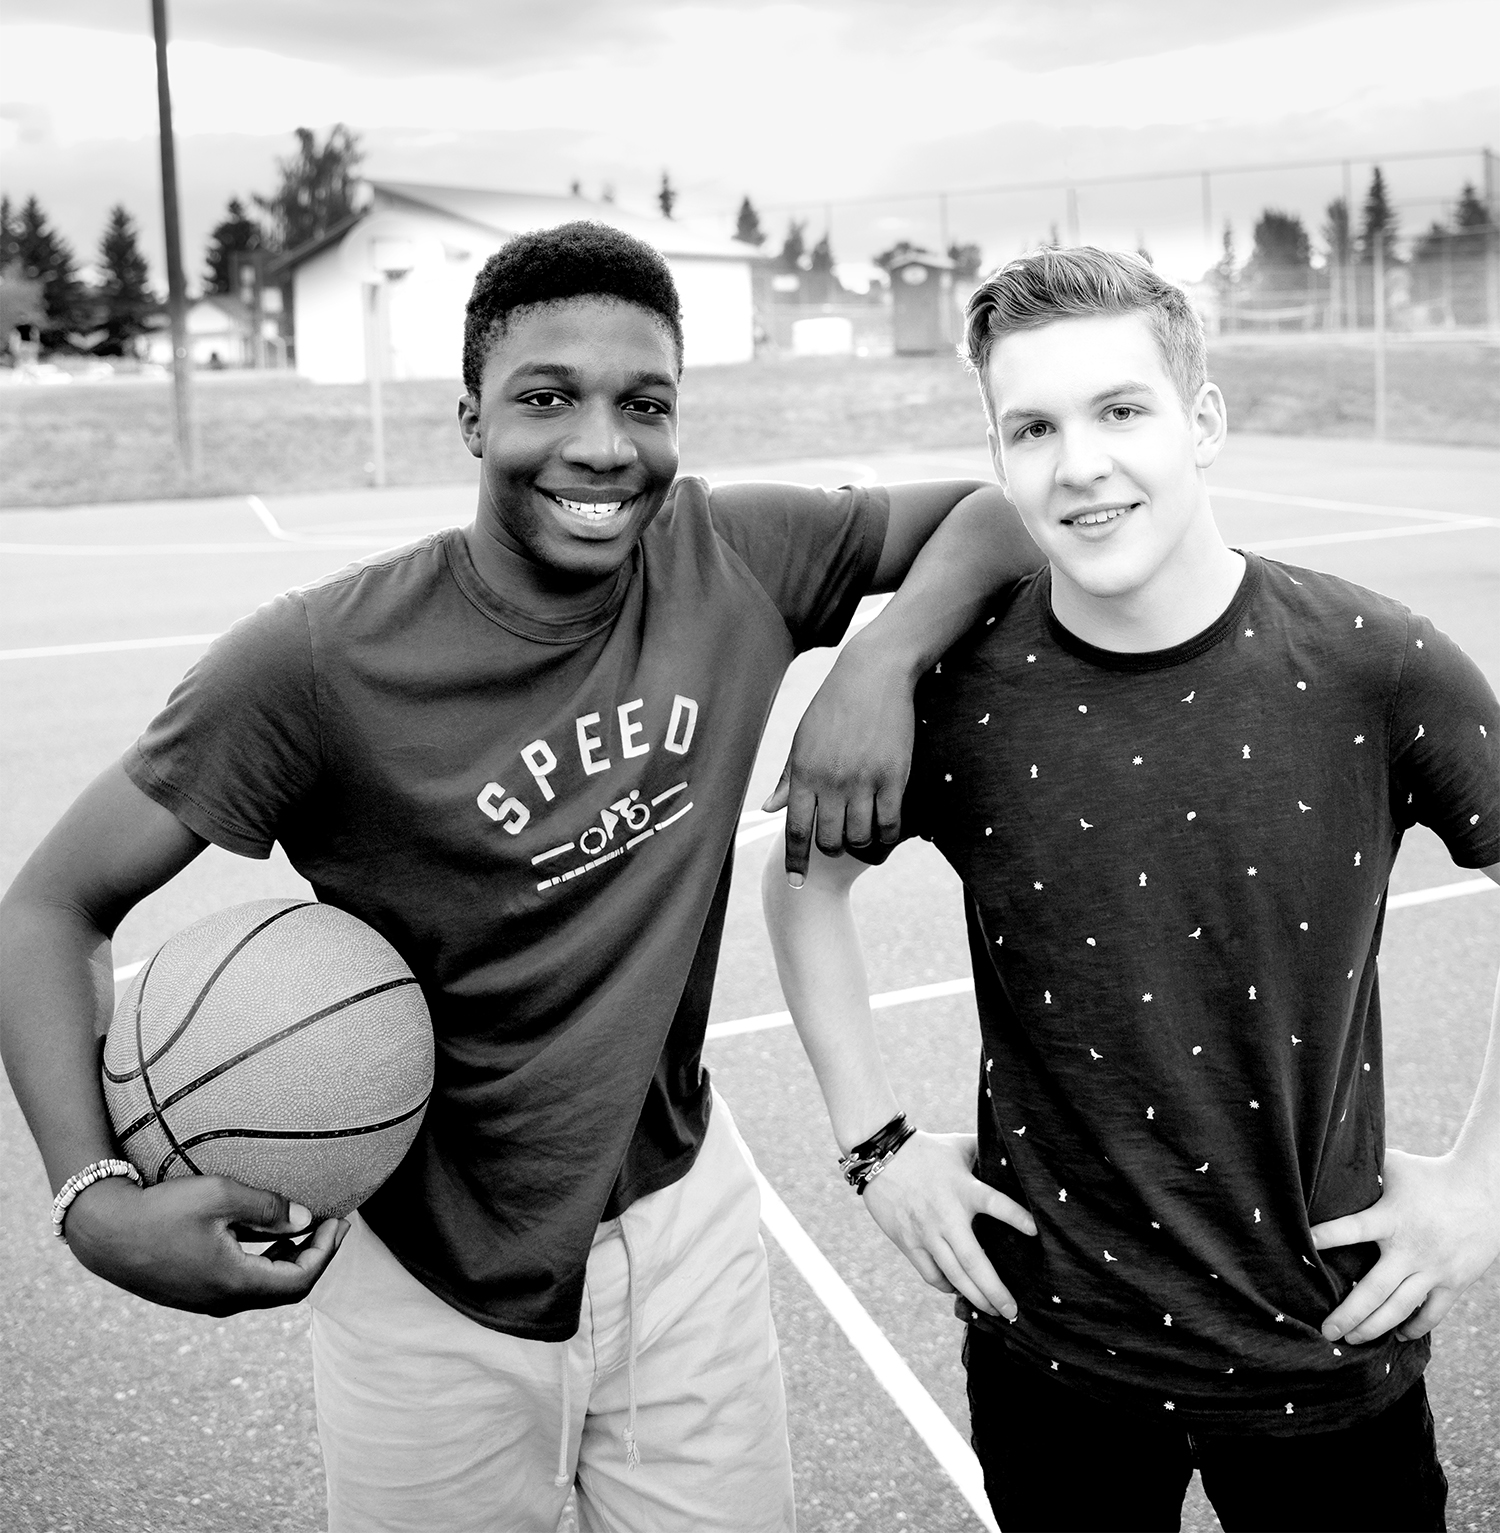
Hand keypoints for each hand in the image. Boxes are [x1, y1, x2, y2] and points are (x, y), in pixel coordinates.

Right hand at [64, 1173, 346, 1316]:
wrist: (103, 1230)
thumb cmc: (162, 1208)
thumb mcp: (220, 1196)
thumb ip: (269, 1208)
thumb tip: (306, 1218)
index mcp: (234, 1283)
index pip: (300, 1280)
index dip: (326, 1252)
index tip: (340, 1220)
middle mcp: (222, 1301)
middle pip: (286, 1290)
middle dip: (315, 1257)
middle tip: (333, 1225)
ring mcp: (204, 1301)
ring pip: (263, 1289)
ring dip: (290, 1261)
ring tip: (306, 1228)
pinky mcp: (191, 1293)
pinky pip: (241, 1285)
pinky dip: (265, 1264)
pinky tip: (268, 1238)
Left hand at [762, 634, 915, 884]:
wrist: (873, 676)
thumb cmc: (832, 706)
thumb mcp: (802, 739)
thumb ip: (788, 778)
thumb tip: (768, 809)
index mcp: (804, 773)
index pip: (796, 830)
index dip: (795, 862)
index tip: (796, 883)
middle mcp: (831, 781)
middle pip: (829, 840)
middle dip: (832, 848)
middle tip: (838, 840)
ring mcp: (864, 781)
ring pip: (860, 837)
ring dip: (860, 842)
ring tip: (861, 830)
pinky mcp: (893, 777)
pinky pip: (889, 823)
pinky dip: (887, 834)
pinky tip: (885, 828)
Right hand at [861, 1131, 1035, 1318]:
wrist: (881, 1155)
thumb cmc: (926, 1149)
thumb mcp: (959, 1145)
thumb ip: (985, 1150)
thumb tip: (1011, 1151)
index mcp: (963, 1188)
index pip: (995, 1203)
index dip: (1016, 1216)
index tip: (1035, 1231)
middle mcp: (946, 1216)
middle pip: (974, 1262)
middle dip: (995, 1291)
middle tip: (1012, 1311)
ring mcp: (926, 1233)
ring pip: (954, 1275)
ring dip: (975, 1297)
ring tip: (992, 1310)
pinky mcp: (909, 1243)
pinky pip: (931, 1274)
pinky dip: (947, 1286)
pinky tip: (958, 1291)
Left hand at [1311, 1147, 1499, 1344]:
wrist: (1486, 1190)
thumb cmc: (1429, 1174)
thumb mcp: (1393, 1165)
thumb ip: (1361, 1169)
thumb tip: (1325, 1157)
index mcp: (1391, 1218)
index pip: (1353, 1229)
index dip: (1328, 1236)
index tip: (1303, 1245)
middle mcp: (1411, 1249)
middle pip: (1374, 1290)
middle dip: (1348, 1314)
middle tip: (1326, 1331)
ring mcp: (1434, 1269)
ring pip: (1399, 1309)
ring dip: (1374, 1328)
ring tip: (1351, 1340)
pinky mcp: (1454, 1282)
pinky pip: (1432, 1314)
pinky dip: (1414, 1328)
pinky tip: (1396, 1335)